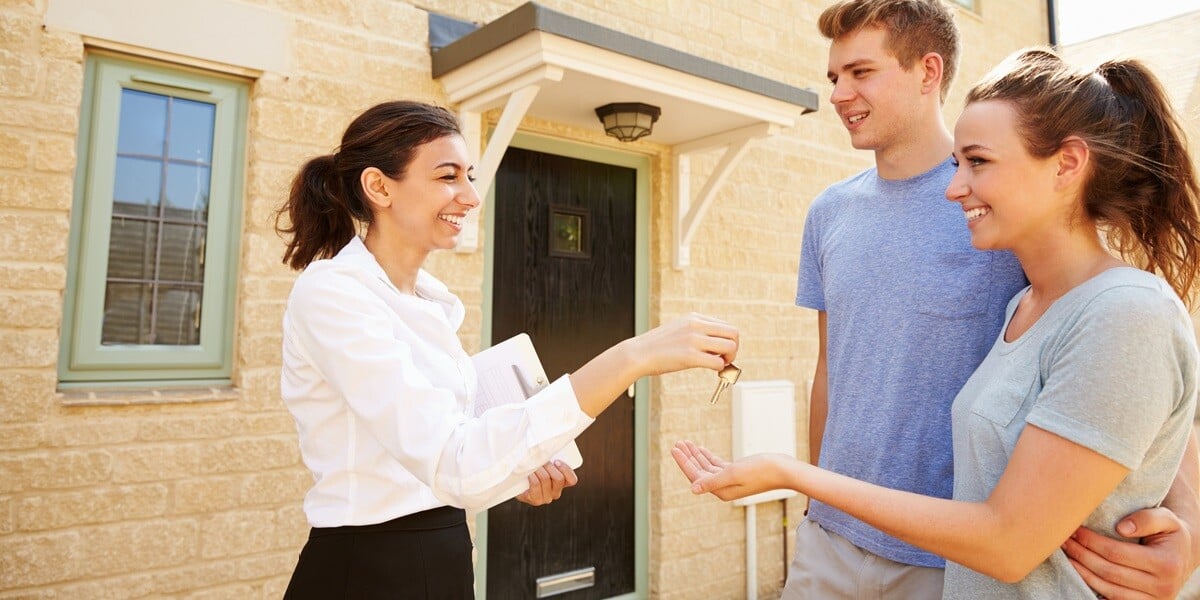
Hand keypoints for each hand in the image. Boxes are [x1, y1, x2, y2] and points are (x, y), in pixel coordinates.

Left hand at [516, 460, 577, 506]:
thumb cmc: (533, 471)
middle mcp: (556, 493)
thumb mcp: (545, 465)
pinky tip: (529, 473)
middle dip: (549, 466)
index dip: (566, 470)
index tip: (556, 461)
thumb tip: (549, 447)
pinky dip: (532, 476)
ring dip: (538, 469)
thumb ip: (551, 459)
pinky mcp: (535, 500)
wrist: (518, 484)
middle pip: (558, 478)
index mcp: (562, 484)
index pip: (572, 480)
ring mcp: (546, 498)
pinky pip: (536, 484)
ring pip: (546, 479)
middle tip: (541, 461)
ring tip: (533, 465)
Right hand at [628, 313, 738, 375]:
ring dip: (729, 359)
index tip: (721, 352)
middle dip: (734, 349)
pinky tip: (711, 370)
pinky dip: (719, 368)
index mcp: (695, 318)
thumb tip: (718, 345)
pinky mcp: (690, 356)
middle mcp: (696, 325)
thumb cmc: (658, 346)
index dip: (729, 341)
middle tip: (725, 359)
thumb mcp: (680, 330)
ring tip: (719, 365)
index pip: (726, 326)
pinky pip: (718, 363)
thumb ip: (698, 332)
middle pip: (734, 333)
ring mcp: (693, 340)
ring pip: (730, 347)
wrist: (638, 354)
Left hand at [671, 440, 793, 501]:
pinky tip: (701, 448)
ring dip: (696, 455)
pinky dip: (707, 456)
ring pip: (707, 466)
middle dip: (687, 457)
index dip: (684, 462)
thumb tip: (693, 489)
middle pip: (699, 471)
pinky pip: (716, 465)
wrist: (783, 470)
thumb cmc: (761, 471)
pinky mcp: (736, 473)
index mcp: (720, 490)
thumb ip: (712, 481)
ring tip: (685, 443)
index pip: (696, 476)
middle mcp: (723, 487)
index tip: (675, 449)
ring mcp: (729, 480)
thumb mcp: (734, 474)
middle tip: (677, 443)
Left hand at [1063, 507, 1194, 598]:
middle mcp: (1162, 587)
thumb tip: (1121, 528)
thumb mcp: (1167, 519)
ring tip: (1067, 555)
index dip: (1091, 541)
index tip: (1074, 529)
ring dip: (1082, 572)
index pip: (1116, 553)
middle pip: (1109, 572)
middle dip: (1081, 555)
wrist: (1183, 555)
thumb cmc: (1170, 533)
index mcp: (1166, 564)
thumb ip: (1147, 519)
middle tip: (1063, 540)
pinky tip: (1079, 572)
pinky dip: (1093, 587)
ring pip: (1108, 589)